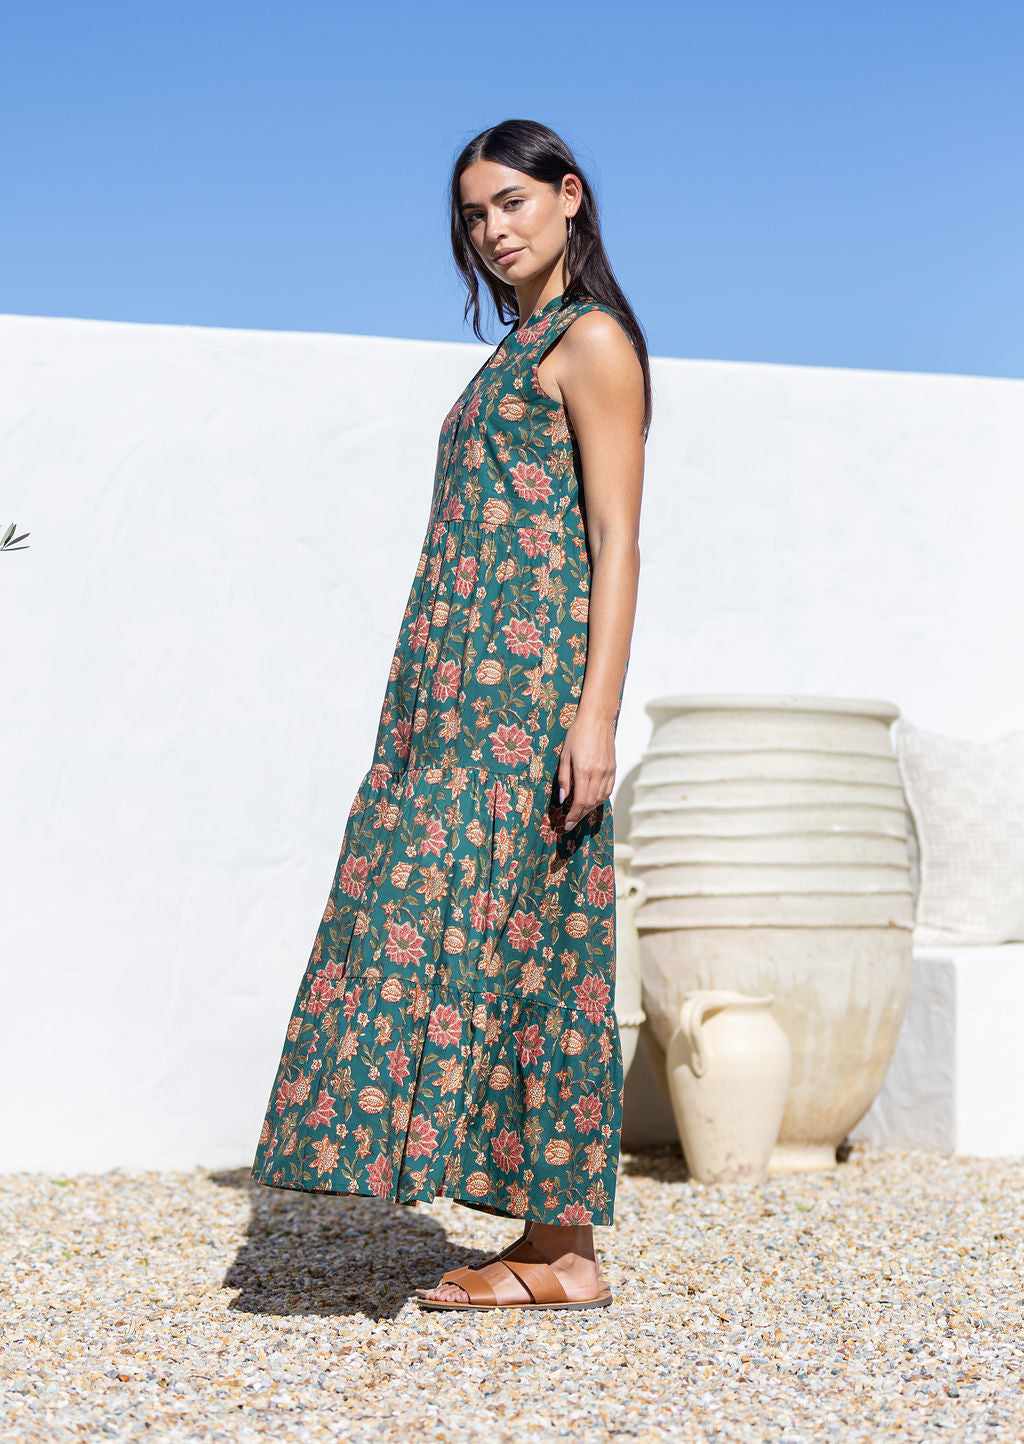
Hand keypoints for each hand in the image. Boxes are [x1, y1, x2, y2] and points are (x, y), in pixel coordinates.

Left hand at [557, 709, 615, 831]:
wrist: (597, 719)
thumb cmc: (577, 733)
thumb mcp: (564, 755)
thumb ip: (564, 778)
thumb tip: (563, 799)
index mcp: (584, 771)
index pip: (580, 802)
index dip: (573, 816)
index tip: (566, 825)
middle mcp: (598, 773)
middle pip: (590, 804)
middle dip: (579, 816)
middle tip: (570, 823)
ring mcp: (608, 771)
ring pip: (600, 799)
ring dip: (589, 809)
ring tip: (579, 813)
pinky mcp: (613, 768)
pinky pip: (608, 790)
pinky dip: (600, 799)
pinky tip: (592, 801)